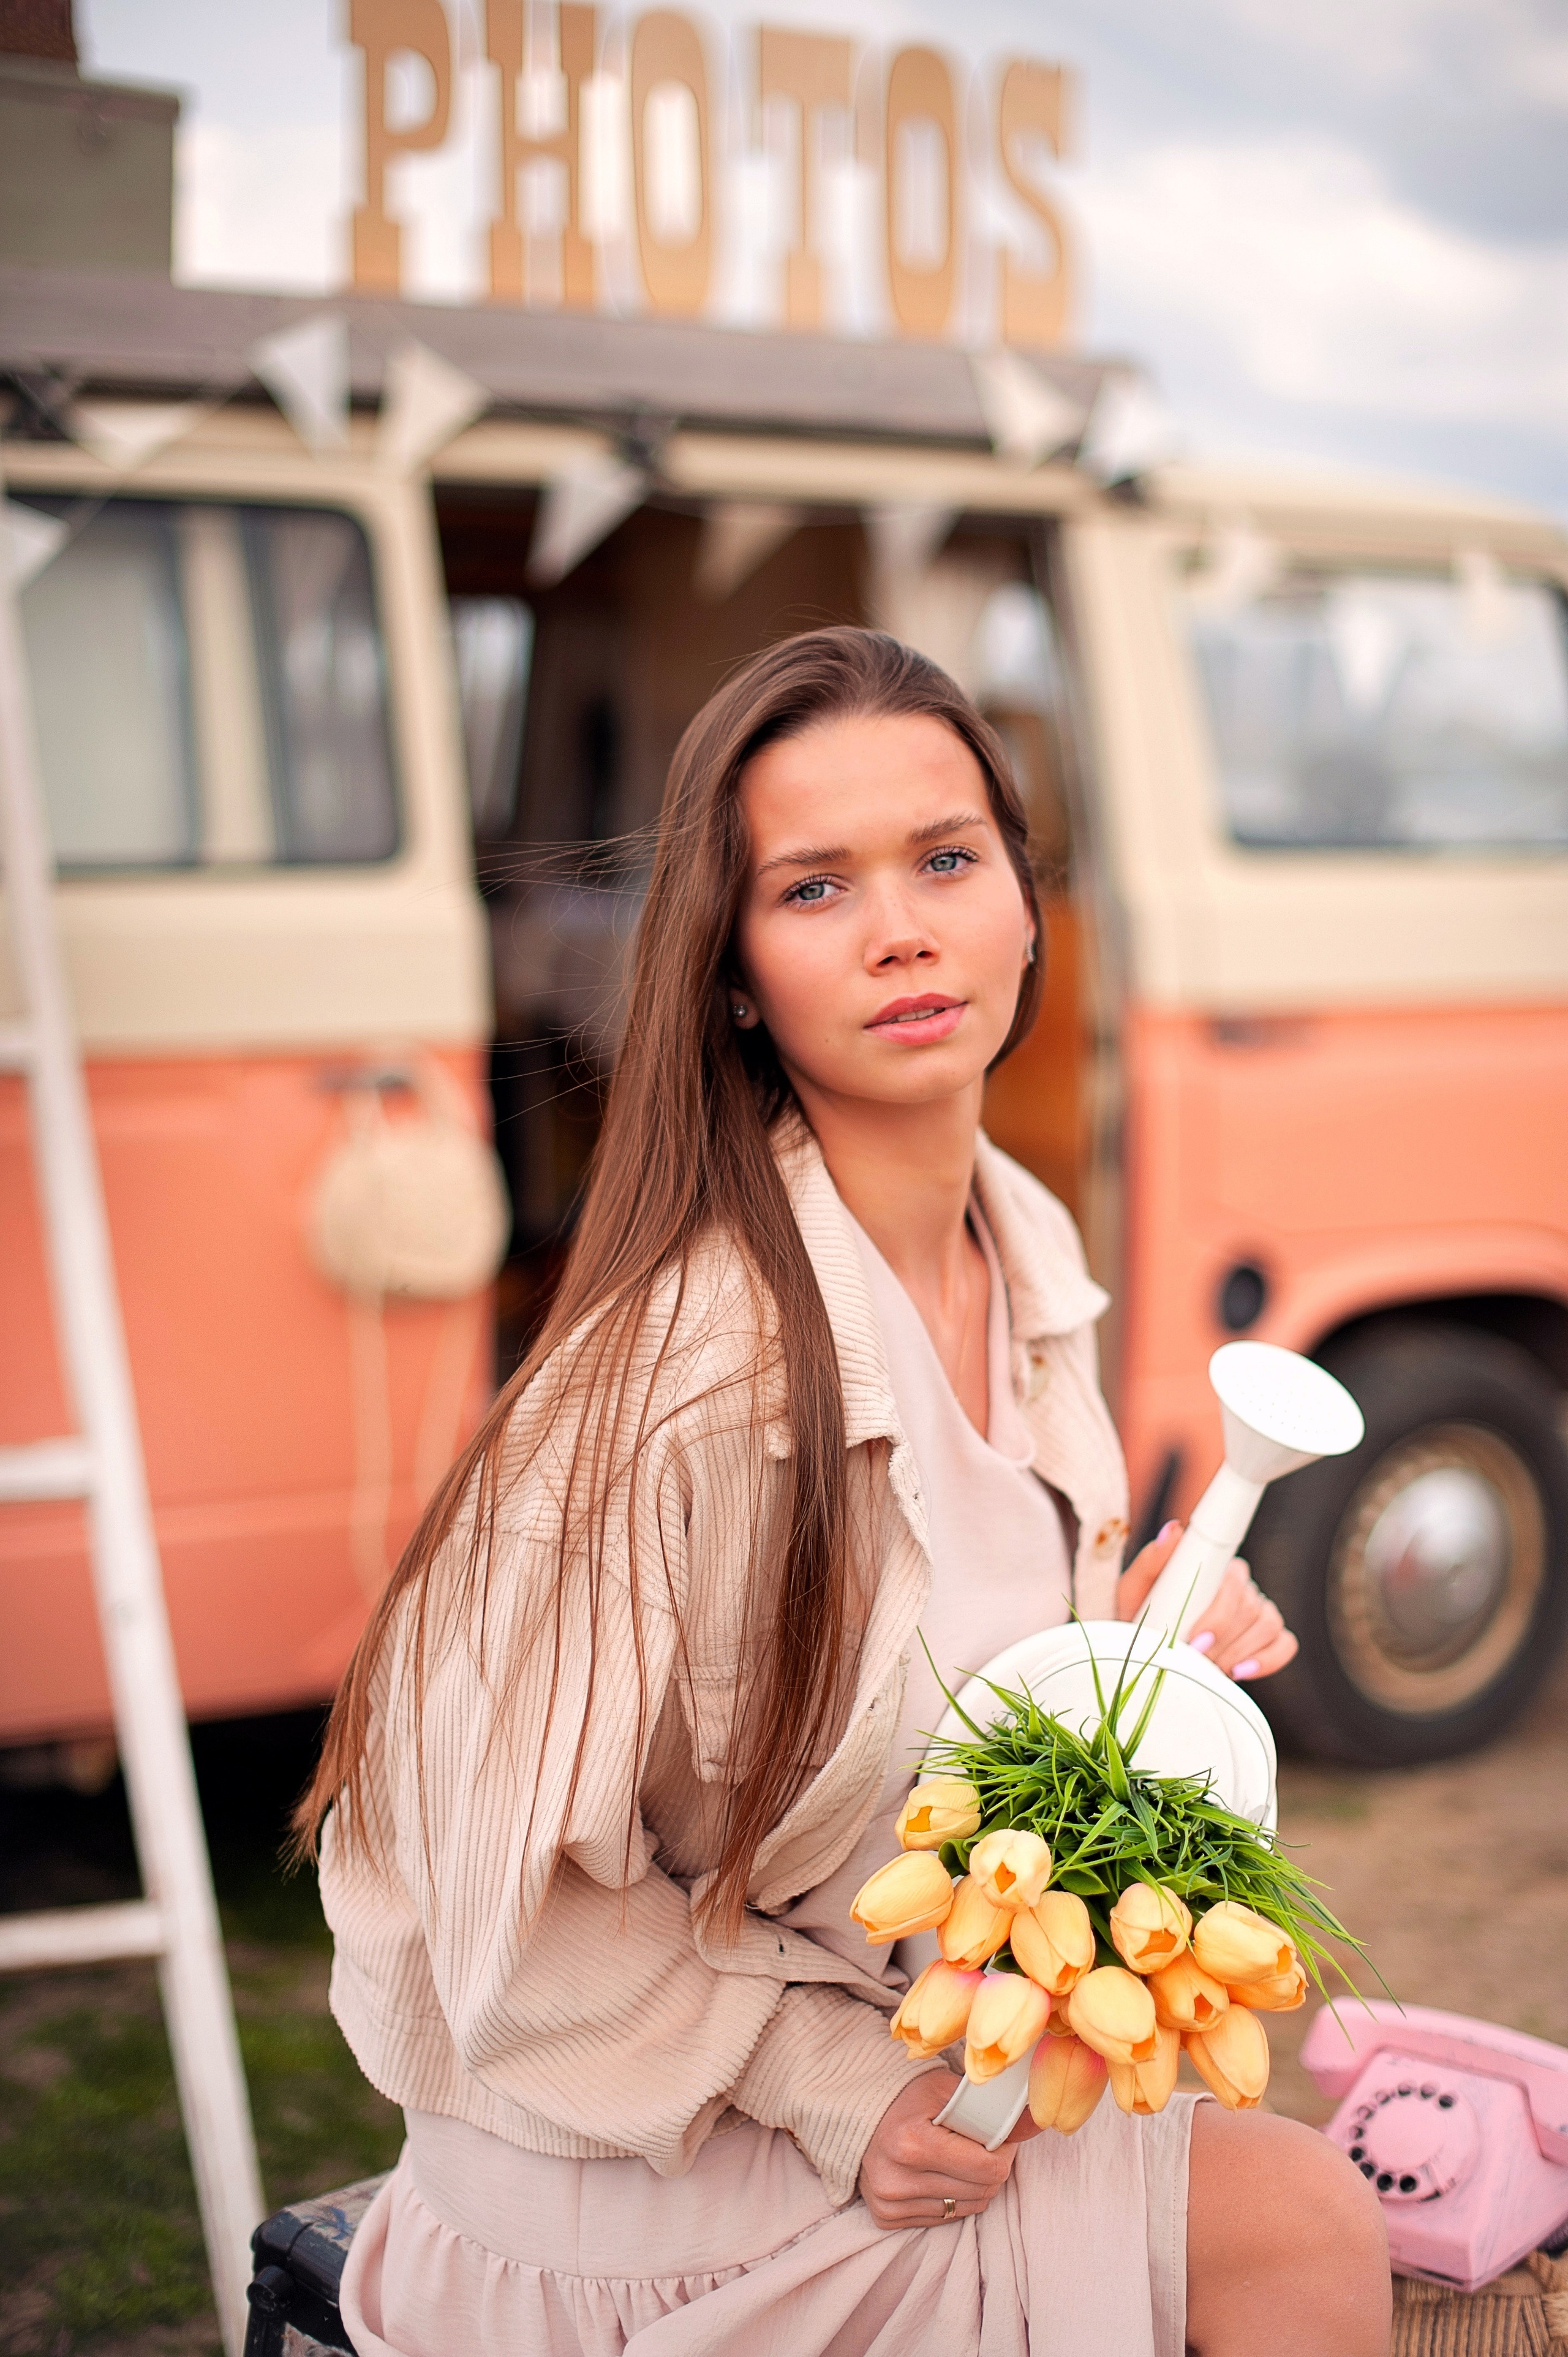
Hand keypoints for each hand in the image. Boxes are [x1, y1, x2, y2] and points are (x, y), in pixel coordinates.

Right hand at [857, 2071, 1015, 2229]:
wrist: (855, 2116)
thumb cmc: (905, 2097)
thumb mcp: (944, 2088)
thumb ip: (989, 2107)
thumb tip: (1038, 2121)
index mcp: (910, 2143)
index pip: (987, 2169)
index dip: (1005, 2152)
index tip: (1003, 2137)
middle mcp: (897, 2180)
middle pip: (982, 2190)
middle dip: (993, 2167)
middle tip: (987, 2145)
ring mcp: (890, 2204)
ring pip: (968, 2208)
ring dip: (976, 2185)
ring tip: (964, 2159)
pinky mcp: (886, 2218)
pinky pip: (945, 2218)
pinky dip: (953, 2198)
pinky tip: (942, 2174)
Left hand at [1117, 1523, 1296, 1682]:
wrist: (1146, 1648)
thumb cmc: (1142, 1613)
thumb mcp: (1135, 1588)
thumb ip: (1152, 1559)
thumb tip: (1173, 1531)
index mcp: (1215, 1566)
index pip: (1232, 1580)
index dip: (1218, 1614)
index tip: (1196, 1639)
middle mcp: (1241, 1584)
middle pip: (1249, 1606)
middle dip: (1222, 1640)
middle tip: (1196, 1659)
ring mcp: (1259, 1609)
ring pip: (1268, 1624)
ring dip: (1237, 1653)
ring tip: (1209, 1668)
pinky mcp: (1271, 1637)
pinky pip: (1285, 1644)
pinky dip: (1267, 1660)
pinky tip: (1240, 1671)